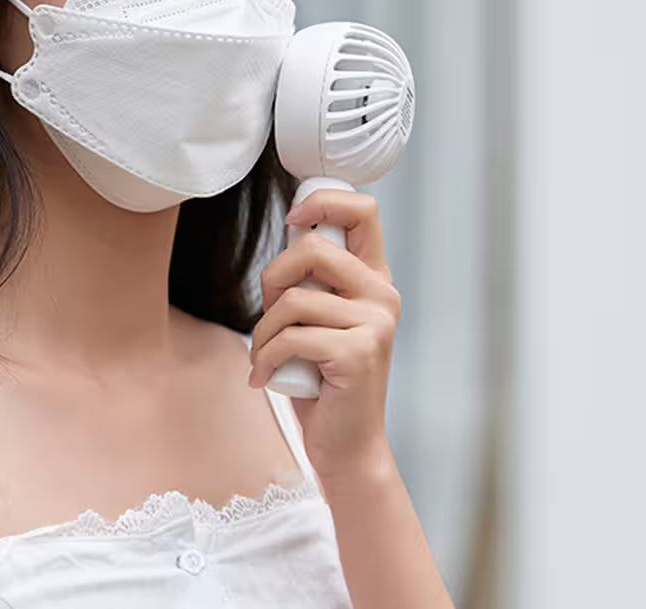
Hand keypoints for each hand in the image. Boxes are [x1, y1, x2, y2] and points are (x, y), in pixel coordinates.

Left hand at [248, 188, 400, 481]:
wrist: (348, 445)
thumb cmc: (322, 377)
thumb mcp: (318, 318)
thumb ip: (309, 279)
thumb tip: (291, 231)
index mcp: (374, 278)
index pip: (363, 209)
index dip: (323, 201)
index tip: (293, 219)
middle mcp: (382, 294)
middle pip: (313, 247)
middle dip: (274, 277)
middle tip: (268, 314)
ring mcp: (375, 323)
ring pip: (293, 299)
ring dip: (263, 331)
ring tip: (265, 355)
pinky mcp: (358, 353)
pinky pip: (291, 336)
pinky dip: (265, 357)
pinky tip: (265, 377)